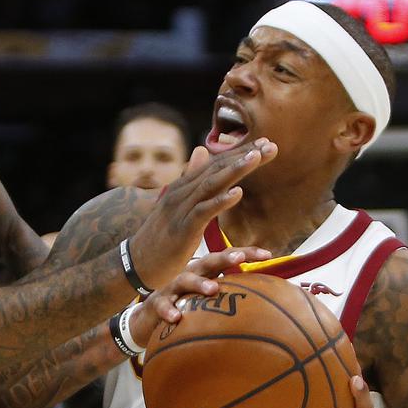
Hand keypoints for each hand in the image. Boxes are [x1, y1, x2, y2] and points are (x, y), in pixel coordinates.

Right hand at [128, 140, 276, 288]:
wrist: (137, 263)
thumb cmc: (160, 237)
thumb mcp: (177, 204)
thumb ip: (191, 179)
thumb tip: (201, 151)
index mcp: (183, 187)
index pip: (215, 164)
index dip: (239, 153)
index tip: (266, 144)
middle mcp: (181, 192)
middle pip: (216, 169)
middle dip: (243, 156)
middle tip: (271, 145)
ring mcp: (181, 209)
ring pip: (211, 184)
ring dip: (235, 170)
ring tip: (257, 157)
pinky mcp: (182, 229)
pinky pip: (203, 212)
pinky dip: (221, 201)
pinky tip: (239, 193)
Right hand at [128, 246, 272, 345]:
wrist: (149, 317)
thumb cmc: (186, 304)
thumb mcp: (208, 298)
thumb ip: (230, 294)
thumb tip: (265, 299)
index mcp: (206, 271)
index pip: (228, 257)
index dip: (247, 253)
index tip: (268, 255)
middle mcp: (191, 274)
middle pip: (209, 261)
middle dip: (225, 257)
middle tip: (240, 258)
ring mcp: (173, 287)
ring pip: (186, 280)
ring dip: (200, 283)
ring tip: (213, 289)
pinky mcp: (158, 303)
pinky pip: (163, 305)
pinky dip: (169, 310)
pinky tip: (176, 317)